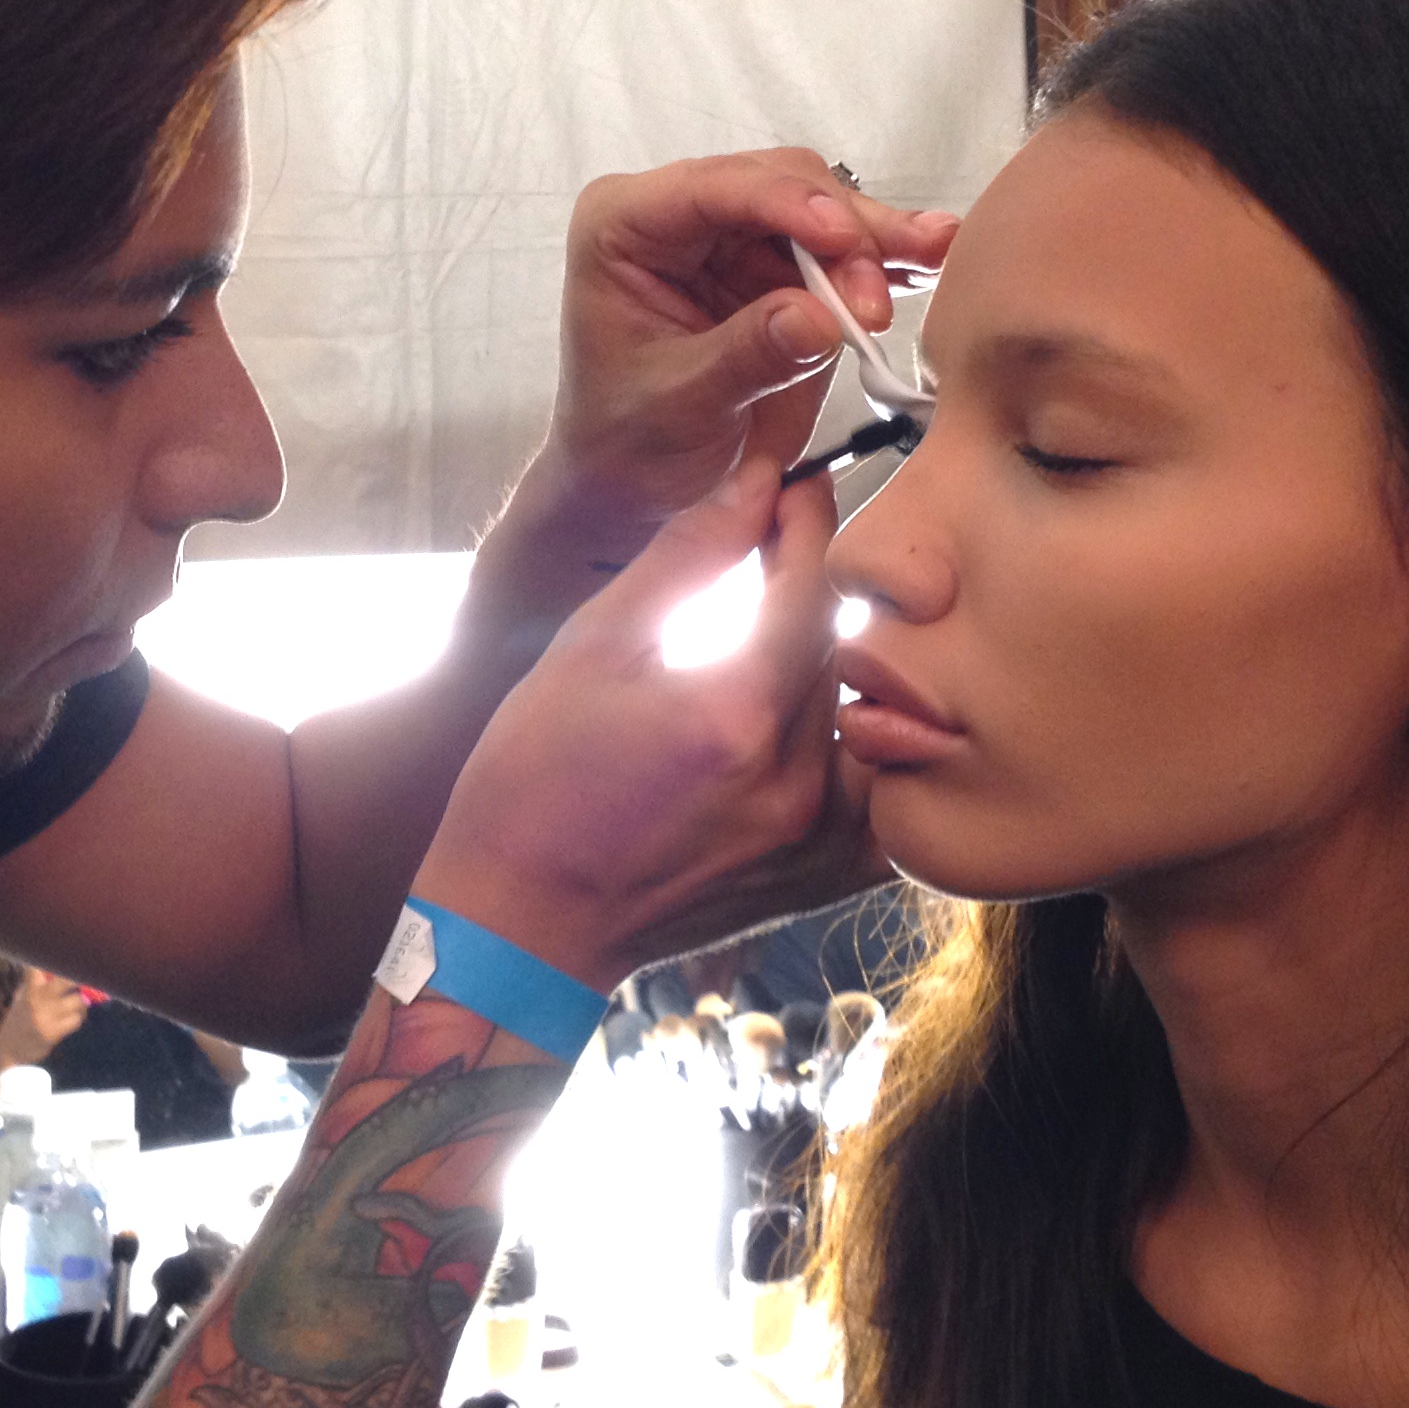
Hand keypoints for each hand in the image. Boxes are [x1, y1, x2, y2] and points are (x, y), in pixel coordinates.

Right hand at [0, 968, 89, 1083]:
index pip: (39, 967)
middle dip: (79, 979)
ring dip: (81, 1004)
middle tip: (85, 979)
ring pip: (77, 1001)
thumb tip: (53, 970)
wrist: (8, 1052)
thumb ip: (33, 984)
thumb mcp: (21, 1000)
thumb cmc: (17, 1023)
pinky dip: (77, 1019)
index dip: (55, 962)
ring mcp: (45, 1016)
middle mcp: (37, 1000)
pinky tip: (73, 1020)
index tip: (68, 961)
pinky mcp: (52, 1032)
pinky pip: (76, 1020)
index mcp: (29, 989)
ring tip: (79, 1006)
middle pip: (66, 980)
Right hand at [413, 452, 884, 990]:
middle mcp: (794, 783)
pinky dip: (863, 748)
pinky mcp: (827, 878)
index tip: (795, 489)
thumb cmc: (533, 785)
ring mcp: (819, 839)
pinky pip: (884, 790)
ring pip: (867, 711)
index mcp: (733, 715)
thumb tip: (752, 482)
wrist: (524, 925)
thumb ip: (685, 557)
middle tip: (783, 554)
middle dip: (816, 589)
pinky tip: (817, 728)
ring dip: (837, 667)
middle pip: (846, 645)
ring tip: (787, 645)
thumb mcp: (590, 648)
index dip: (807, 522)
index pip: (812, 583)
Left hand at [532, 152, 955, 553]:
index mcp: (625, 224)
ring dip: (876, 241)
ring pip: (822, 212)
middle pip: (781, 188)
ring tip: (935, 256)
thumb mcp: (683, 402)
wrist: (638, 483)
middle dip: (842, 234)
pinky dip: (882, 262)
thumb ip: (750, 355)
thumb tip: (819, 319)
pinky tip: (930, 262)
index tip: (844, 238)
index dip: (786, 204)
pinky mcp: (777, 268)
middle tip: (879, 301)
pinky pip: (839, 251)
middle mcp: (680, 214)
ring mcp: (734, 237)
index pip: (714, 189)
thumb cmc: (630, 441)